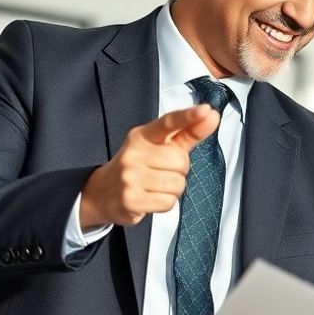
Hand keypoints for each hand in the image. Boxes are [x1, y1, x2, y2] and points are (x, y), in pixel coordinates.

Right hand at [79, 104, 220, 227]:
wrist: (101, 192)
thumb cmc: (137, 166)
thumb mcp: (159, 146)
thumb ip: (187, 133)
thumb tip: (211, 116)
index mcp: (142, 136)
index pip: (168, 123)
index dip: (188, 117)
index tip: (205, 111)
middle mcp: (134, 153)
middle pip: (180, 161)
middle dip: (178, 171)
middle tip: (161, 172)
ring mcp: (130, 177)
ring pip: (177, 184)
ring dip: (172, 189)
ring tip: (155, 186)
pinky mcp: (131, 200)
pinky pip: (168, 202)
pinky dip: (165, 203)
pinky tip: (151, 198)